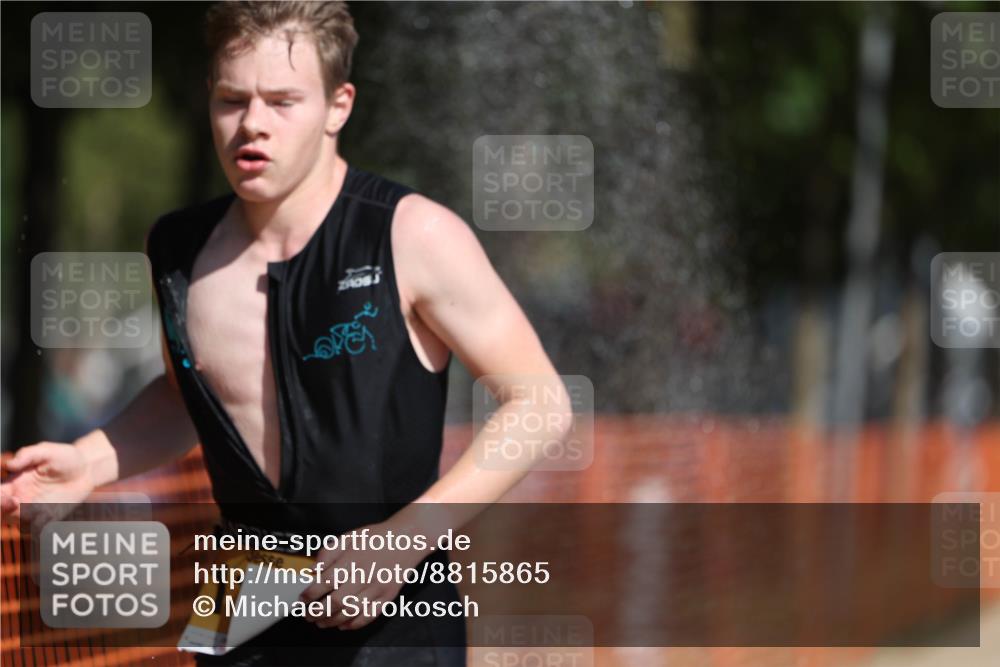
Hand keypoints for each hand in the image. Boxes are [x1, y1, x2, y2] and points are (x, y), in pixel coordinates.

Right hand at [1, 442, 95, 527]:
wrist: (87, 470)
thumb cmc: (64, 457)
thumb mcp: (47, 451)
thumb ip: (27, 455)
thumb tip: (9, 465)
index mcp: (15, 483)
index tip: (8, 496)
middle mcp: (21, 499)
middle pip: (3, 512)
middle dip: (3, 509)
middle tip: (14, 502)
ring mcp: (34, 510)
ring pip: (19, 522)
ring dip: (23, 519)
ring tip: (37, 508)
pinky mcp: (49, 517)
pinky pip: (39, 528)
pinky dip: (40, 525)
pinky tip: (49, 515)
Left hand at [299, 521, 429, 630]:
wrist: (406, 541)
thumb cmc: (379, 538)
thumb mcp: (350, 536)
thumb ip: (329, 552)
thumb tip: (314, 569)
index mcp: (352, 560)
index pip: (325, 582)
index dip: (310, 594)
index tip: (302, 599)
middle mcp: (364, 576)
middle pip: (335, 602)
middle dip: (317, 612)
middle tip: (308, 614)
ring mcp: (377, 589)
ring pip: (350, 613)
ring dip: (331, 621)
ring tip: (321, 622)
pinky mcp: (387, 597)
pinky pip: (368, 617)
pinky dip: (353, 624)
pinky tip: (342, 624)